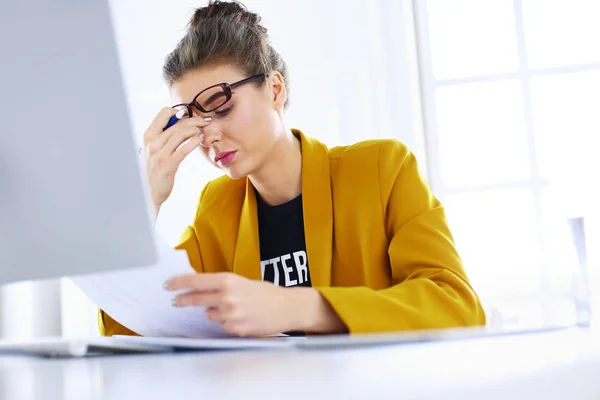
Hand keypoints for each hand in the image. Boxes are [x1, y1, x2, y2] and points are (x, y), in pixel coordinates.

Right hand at [142, 108, 211, 212]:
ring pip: (181, 134)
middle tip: (206, 120)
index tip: (189, 115)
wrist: (148, 192)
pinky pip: (183, 149)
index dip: (178, 112)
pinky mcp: (168, 165)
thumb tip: (180, 122)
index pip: (164, 113)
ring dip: (195, 129)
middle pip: (177, 124)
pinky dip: (194, 142)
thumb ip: (163, 136)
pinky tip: (200, 139)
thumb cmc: (153, 169)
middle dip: (194, 119)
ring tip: (204, 129)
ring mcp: (159, 154)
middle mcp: (152, 143)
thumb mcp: (153, 149)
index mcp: (148, 136)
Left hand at [167, 272, 299, 336]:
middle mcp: (226, 297)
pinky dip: (226, 321)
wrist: (287, 307)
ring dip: (214, 311)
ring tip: (233, 307)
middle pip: (195, 299)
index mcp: (228, 281)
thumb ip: (222, 285)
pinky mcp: (235, 329)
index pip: (195, 281)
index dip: (179, 283)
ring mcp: (230, 315)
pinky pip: (222, 325)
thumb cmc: (266, 292)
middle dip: (183, 300)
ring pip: (209, 314)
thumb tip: (200, 287)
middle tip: (177, 301)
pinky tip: (241, 316)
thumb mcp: (243, 282)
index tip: (168, 284)